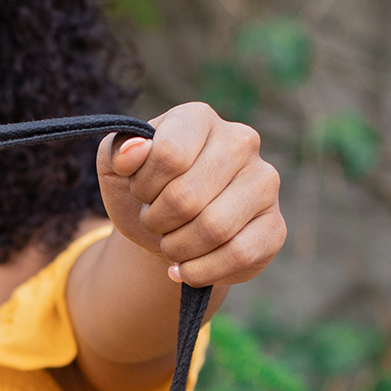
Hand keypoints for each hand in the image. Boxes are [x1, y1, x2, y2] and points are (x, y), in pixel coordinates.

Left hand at [97, 103, 284, 290]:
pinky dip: (201, 271)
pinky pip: (238, 255)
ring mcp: (264, 184)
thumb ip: (117, 153)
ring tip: (171, 243)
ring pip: (214, 228)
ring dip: (177, 248)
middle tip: (156, 222)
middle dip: (157, 222)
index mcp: (199, 119)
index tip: (142, 192)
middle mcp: (241, 142)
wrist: (168, 232)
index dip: (144, 186)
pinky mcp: (274, 227)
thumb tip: (133, 152)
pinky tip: (186, 269)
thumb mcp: (116, 170)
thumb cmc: (146, 194)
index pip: (168, 154)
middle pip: (187, 197)